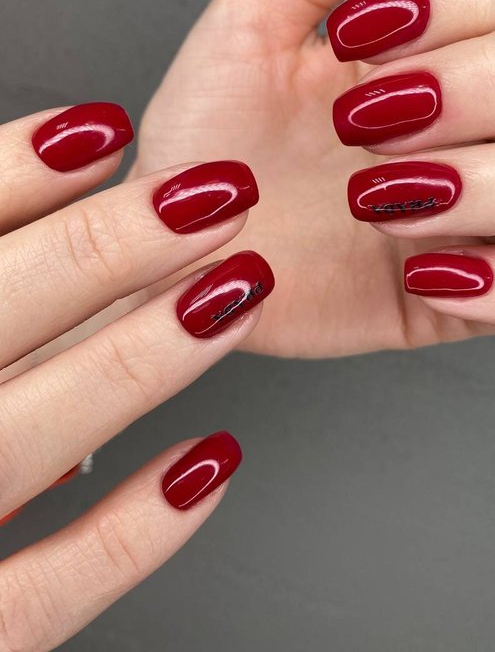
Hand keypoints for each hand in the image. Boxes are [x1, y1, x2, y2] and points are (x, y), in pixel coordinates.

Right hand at [0, 105, 270, 649]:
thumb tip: (38, 192)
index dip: (9, 174)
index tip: (101, 129)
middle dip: (109, 247)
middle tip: (217, 193)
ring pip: (25, 437)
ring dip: (140, 357)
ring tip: (239, 287)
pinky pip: (42, 597)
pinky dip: (131, 533)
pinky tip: (211, 464)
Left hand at [132, 0, 494, 356]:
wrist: (179, 241)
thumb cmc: (216, 134)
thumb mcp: (257, 17)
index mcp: (447, 45)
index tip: (362, 29)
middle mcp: (484, 127)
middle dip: (475, 87)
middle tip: (362, 117)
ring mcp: (483, 216)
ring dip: (486, 183)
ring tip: (376, 196)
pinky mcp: (468, 298)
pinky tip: (423, 269)